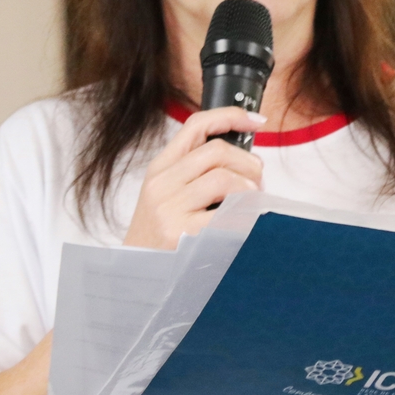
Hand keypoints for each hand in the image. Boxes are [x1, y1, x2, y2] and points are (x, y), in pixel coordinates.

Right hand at [123, 106, 265, 249]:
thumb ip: (195, 174)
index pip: (196, 125)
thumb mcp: (166, 197)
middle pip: (218, 151)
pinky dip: (245, 216)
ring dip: (249, 190)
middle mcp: (162, 184)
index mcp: (160, 169)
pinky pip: (227, 214)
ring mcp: (170, 208)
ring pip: (224, 179)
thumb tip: (246, 159)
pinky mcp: (182, 233)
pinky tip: (244, 224)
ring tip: (250, 205)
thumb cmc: (160, 239)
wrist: (137, 277)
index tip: (256, 121)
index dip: (230, 116)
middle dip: (249, 164)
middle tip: (257, 184)